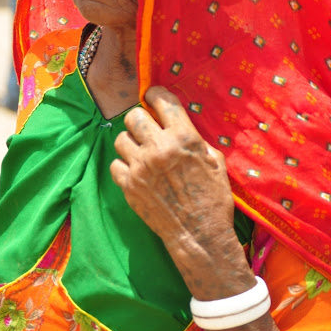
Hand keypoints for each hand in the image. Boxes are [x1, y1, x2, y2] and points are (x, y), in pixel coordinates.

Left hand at [110, 86, 253, 298]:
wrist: (199, 235)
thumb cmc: (213, 198)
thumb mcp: (215, 161)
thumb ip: (194, 139)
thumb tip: (178, 125)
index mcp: (183, 138)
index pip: (162, 101)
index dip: (156, 95)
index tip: (153, 97)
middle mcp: (158, 148)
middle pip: (134, 116)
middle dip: (140, 119)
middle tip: (146, 128)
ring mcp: (140, 167)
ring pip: (120, 138)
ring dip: (131, 142)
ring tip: (141, 152)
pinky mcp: (128, 186)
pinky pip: (116, 164)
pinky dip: (124, 166)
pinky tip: (136, 172)